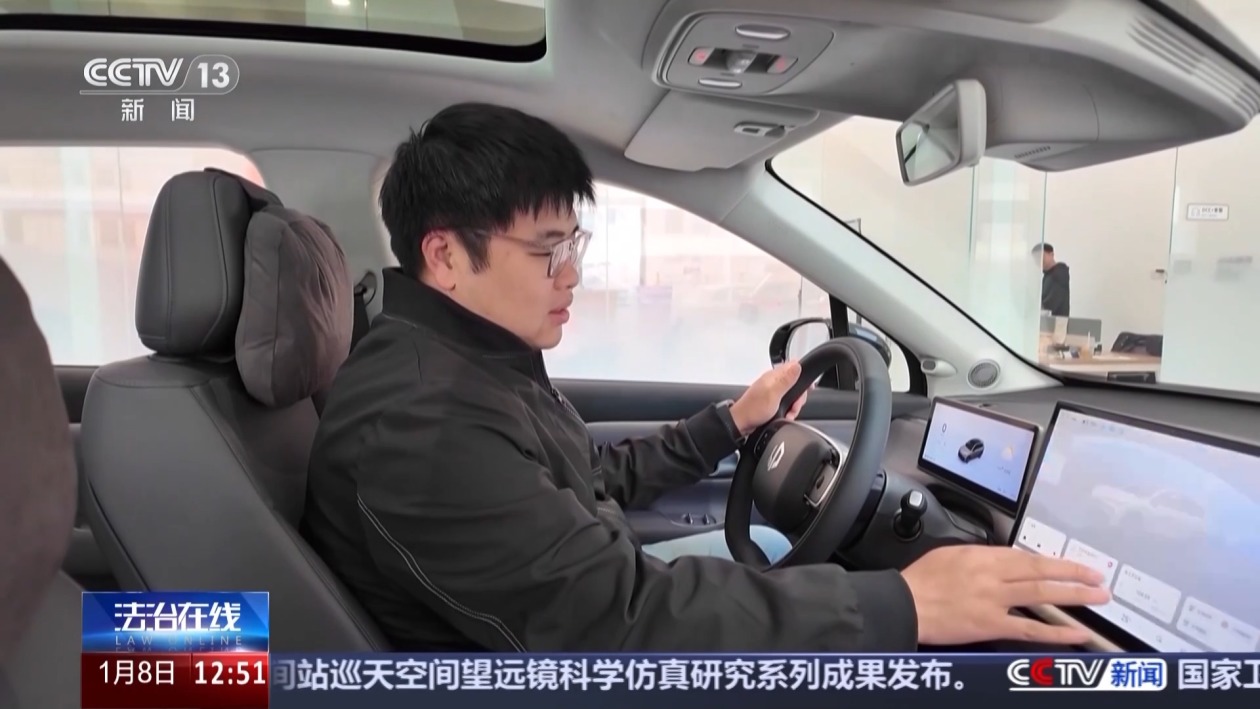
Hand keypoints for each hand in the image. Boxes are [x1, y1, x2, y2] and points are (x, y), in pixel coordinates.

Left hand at [729, 361, 808, 436]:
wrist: (742, 423)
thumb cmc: (753, 409)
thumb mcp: (773, 394)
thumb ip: (786, 380)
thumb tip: (797, 365)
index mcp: (774, 376)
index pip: (794, 367)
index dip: (803, 376)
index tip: (807, 389)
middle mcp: (774, 381)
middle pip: (796, 384)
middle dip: (798, 397)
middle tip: (794, 406)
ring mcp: (773, 391)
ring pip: (792, 395)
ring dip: (793, 406)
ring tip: (788, 413)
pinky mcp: (772, 400)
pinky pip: (786, 403)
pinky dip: (788, 410)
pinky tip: (785, 415)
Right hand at [901, 545, 1109, 645]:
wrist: (904, 604)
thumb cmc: (921, 580)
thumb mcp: (949, 555)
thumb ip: (978, 557)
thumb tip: (999, 561)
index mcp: (982, 556)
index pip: (1026, 557)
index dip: (1053, 561)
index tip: (1072, 565)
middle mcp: (993, 575)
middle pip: (1041, 571)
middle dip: (1074, 573)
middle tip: (1098, 577)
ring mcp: (994, 601)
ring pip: (1042, 594)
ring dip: (1074, 595)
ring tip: (1097, 597)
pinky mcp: (990, 625)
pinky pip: (1030, 629)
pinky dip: (1056, 631)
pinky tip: (1077, 633)